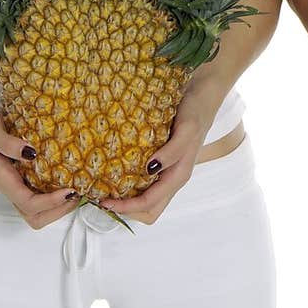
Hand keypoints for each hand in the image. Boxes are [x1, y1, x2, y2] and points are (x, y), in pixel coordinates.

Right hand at [0, 101, 78, 229]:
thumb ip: (6, 143)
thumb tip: (30, 153)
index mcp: (2, 179)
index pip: (27, 204)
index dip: (50, 202)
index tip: (70, 190)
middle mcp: (11, 186)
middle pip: (34, 216)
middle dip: (57, 210)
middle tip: (76, 192)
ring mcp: (17, 183)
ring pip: (38, 210)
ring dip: (59, 205)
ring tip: (77, 188)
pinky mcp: (24, 176)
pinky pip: (41, 193)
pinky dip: (57, 193)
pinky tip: (69, 176)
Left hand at [98, 94, 213, 225]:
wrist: (202, 97)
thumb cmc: (195, 112)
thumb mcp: (186, 129)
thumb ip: (172, 151)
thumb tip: (150, 169)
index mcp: (178, 175)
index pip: (149, 203)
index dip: (127, 207)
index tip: (104, 201)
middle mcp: (172, 178)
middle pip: (150, 210)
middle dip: (128, 210)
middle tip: (104, 198)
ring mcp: (168, 171)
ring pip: (148, 200)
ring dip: (129, 200)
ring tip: (107, 189)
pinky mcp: (163, 162)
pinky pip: (147, 183)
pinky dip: (131, 185)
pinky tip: (118, 173)